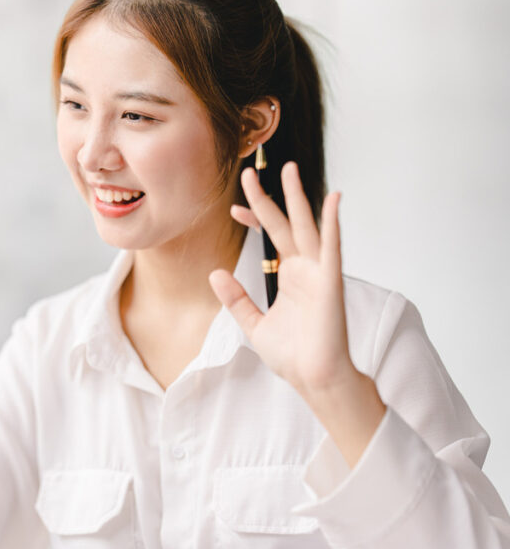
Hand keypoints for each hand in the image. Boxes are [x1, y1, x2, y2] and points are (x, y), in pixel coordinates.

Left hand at [209, 162, 384, 466]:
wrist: (314, 379)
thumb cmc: (293, 355)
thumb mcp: (253, 324)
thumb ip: (236, 299)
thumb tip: (215, 273)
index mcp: (291, 276)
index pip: (271, 237)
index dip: (254, 219)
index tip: (233, 207)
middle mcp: (306, 268)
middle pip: (285, 223)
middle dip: (269, 197)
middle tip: (250, 172)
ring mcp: (320, 272)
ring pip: (307, 226)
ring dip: (298, 197)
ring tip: (288, 169)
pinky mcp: (331, 282)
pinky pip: (332, 247)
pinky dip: (333, 223)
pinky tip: (332, 199)